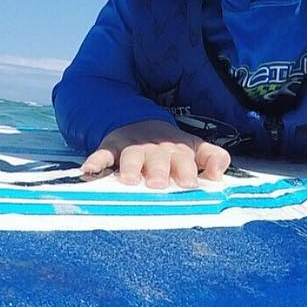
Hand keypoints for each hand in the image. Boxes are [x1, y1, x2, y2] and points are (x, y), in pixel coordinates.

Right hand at [82, 119, 230, 188]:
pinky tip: (88, 170)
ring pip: (131, 156)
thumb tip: (218, 174)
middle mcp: (155, 148)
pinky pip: (102, 154)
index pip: (184, 159)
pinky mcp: (111, 147)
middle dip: (158, 170)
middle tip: (157, 184)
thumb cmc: (170, 147)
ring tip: (128, 180)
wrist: (141, 123)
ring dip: (130, 167)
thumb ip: (212, 158)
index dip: (186, 170)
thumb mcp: (194, 148)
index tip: (188, 183)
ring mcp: (132, 147)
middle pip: (157, 158)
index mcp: (177, 149)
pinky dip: (95, 161)